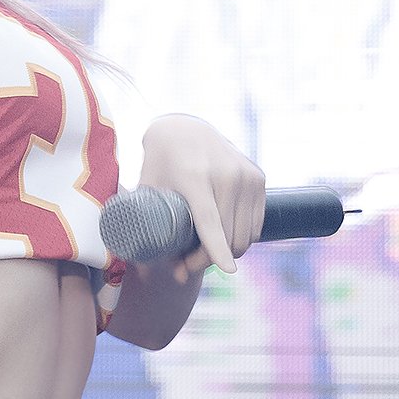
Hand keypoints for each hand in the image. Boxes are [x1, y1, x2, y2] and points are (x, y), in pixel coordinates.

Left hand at [138, 114, 265, 280]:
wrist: (185, 127)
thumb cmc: (160, 162)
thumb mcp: (148, 186)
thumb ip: (144, 222)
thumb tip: (140, 267)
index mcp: (194, 176)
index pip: (210, 219)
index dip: (217, 248)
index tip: (228, 270)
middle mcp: (226, 174)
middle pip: (226, 235)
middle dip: (205, 260)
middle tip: (182, 267)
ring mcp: (246, 176)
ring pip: (244, 235)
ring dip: (226, 253)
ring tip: (198, 254)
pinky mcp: (258, 178)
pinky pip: (255, 225)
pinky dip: (240, 239)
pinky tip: (222, 240)